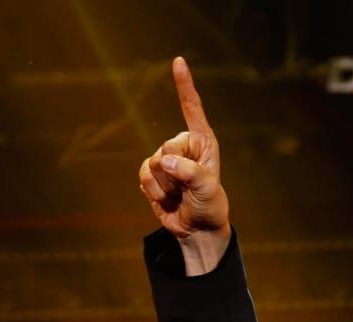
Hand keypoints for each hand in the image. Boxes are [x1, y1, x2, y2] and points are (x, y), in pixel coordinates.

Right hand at [137, 56, 230, 274]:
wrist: (196, 229)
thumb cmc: (209, 206)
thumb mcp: (207, 189)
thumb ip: (188, 172)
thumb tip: (162, 161)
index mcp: (203, 141)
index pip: (192, 108)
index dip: (184, 85)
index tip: (178, 60)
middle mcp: (183, 146)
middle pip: (166, 147)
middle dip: (175, 172)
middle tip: (188, 188)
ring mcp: (165, 159)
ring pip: (153, 164)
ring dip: (165, 186)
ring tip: (180, 194)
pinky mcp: (152, 173)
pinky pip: (143, 175)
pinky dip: (153, 191)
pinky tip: (166, 198)